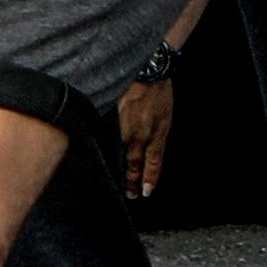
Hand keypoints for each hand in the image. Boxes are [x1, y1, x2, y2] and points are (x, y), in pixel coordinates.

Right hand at [117, 77, 174, 199]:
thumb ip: (157, 137)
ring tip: (116, 181)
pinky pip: (107, 141)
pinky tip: (101, 158)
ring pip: (118, 155)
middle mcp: (138, 136)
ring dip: (118, 169)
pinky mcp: (110, 121)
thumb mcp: (165, 118)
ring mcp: (122, 129)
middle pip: (132, 164)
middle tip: (130, 194)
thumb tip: (147, 155)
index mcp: (155, 135)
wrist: (146, 72)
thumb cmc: (158, 93)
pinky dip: (105, 151)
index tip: (146, 192)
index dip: (149, 179)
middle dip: (131, 181)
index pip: (152, 163)